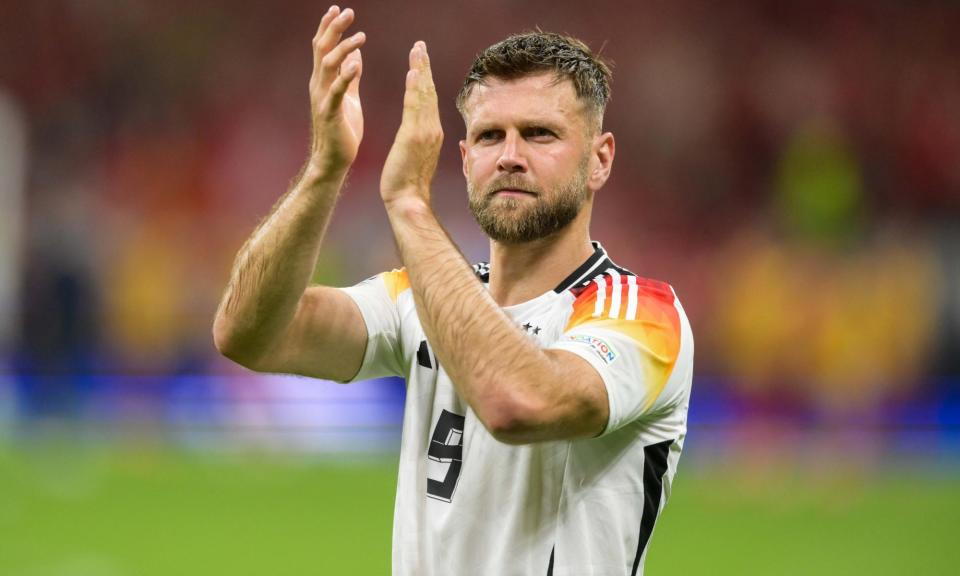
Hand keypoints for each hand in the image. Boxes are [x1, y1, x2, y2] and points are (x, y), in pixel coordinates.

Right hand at [307, 6, 365, 176]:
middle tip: (348, 11)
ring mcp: (322, 98)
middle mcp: (319, 85)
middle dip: (334, 29)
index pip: (323, 47)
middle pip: (322, 49)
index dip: (329, 27)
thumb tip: (355, 53)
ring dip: (344, 48)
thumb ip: (350, 75)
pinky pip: (336, 91)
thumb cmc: (342, 130)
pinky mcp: (330, 113)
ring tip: (361, 36)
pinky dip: (345, 76)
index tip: (339, 9)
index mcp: (324, 80)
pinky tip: (355, 64)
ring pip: (328, 65)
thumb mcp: (349, 96)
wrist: (334, 160)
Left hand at [380, 42, 443, 206]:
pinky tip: (413, 73)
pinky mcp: (414, 138)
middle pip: (429, 91)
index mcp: (431, 132)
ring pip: (424, 95)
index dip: (425, 78)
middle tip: (420, 45)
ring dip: (420, 70)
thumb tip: (422, 134)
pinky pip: (415, 108)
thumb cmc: (408, 184)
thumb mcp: (415, 156)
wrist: (408, 201)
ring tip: (417, 50)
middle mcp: (432, 129)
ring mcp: (425, 133)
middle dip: (424, 66)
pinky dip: (415, 89)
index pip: (428, 99)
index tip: (420, 60)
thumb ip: (420, 141)